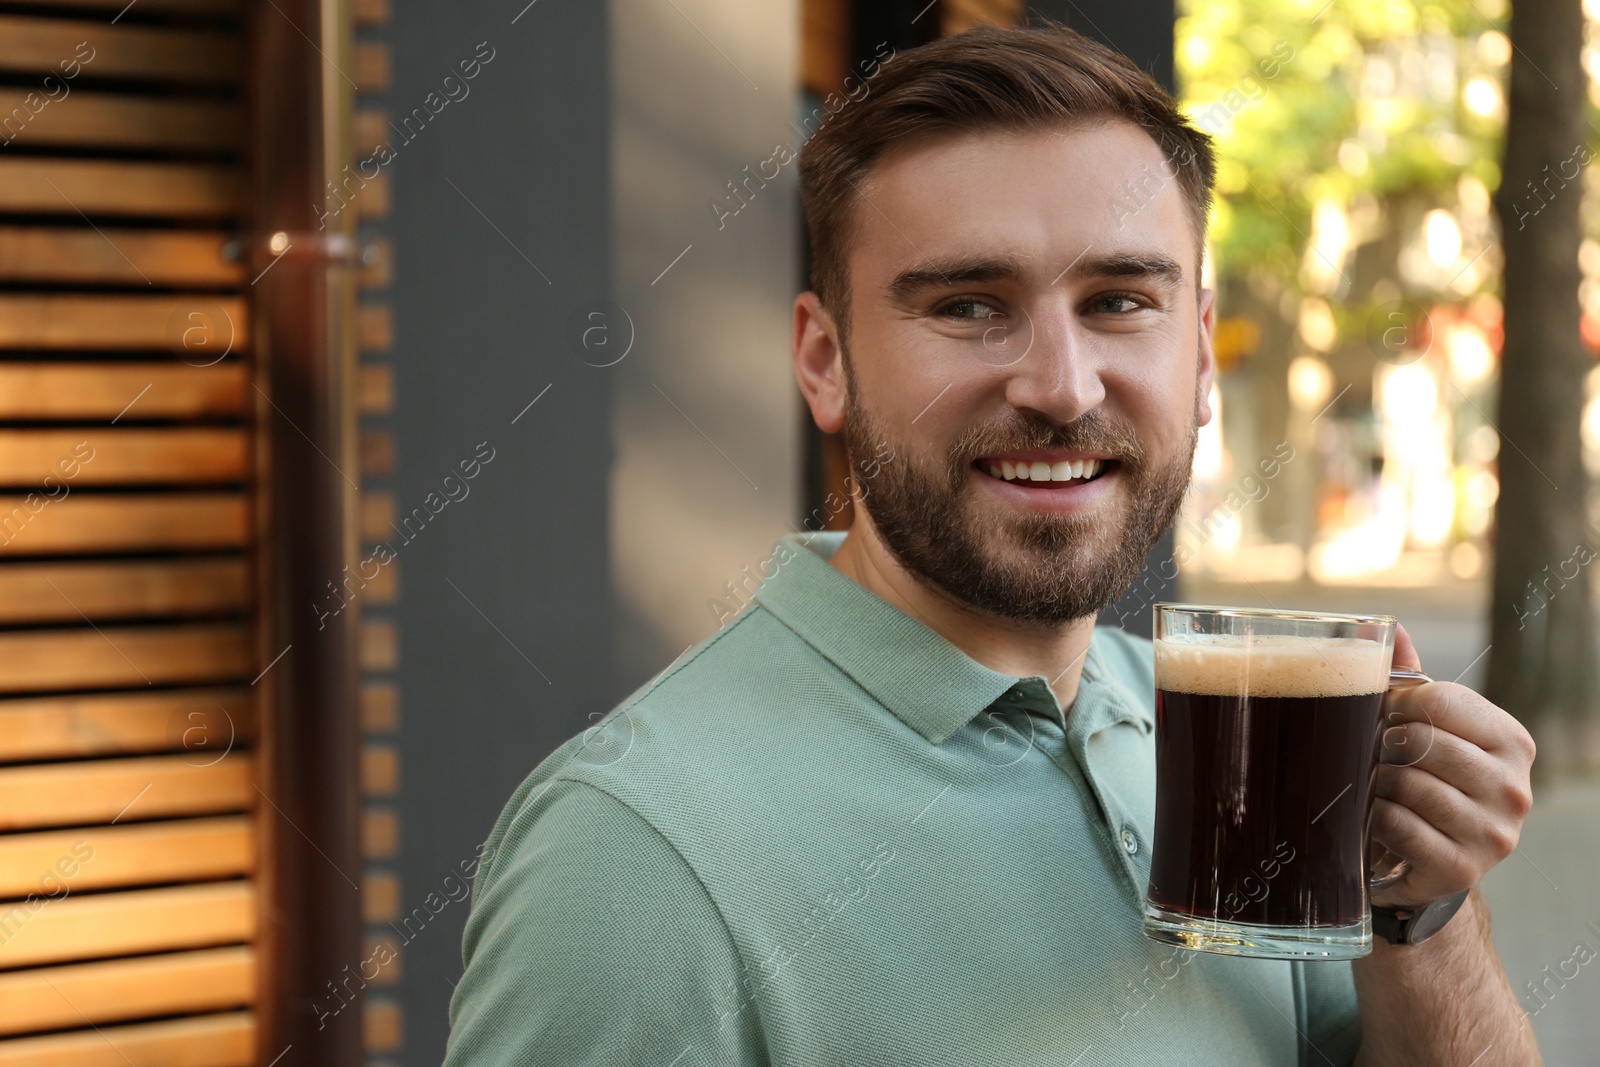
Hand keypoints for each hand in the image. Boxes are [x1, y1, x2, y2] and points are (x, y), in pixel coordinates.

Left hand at [1369, 625, 1535, 909]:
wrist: (1432, 859)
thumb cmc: (1426, 776)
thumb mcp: (1425, 726)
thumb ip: (1405, 677)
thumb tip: (1378, 626)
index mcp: (1511, 740)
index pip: (1443, 701)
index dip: (1398, 703)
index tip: (1385, 715)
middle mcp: (1514, 787)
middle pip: (1424, 743)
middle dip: (1385, 745)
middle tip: (1377, 754)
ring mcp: (1493, 832)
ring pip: (1409, 786)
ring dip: (1377, 783)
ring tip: (1378, 786)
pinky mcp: (1462, 867)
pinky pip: (1399, 827)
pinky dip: (1377, 819)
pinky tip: (1380, 818)